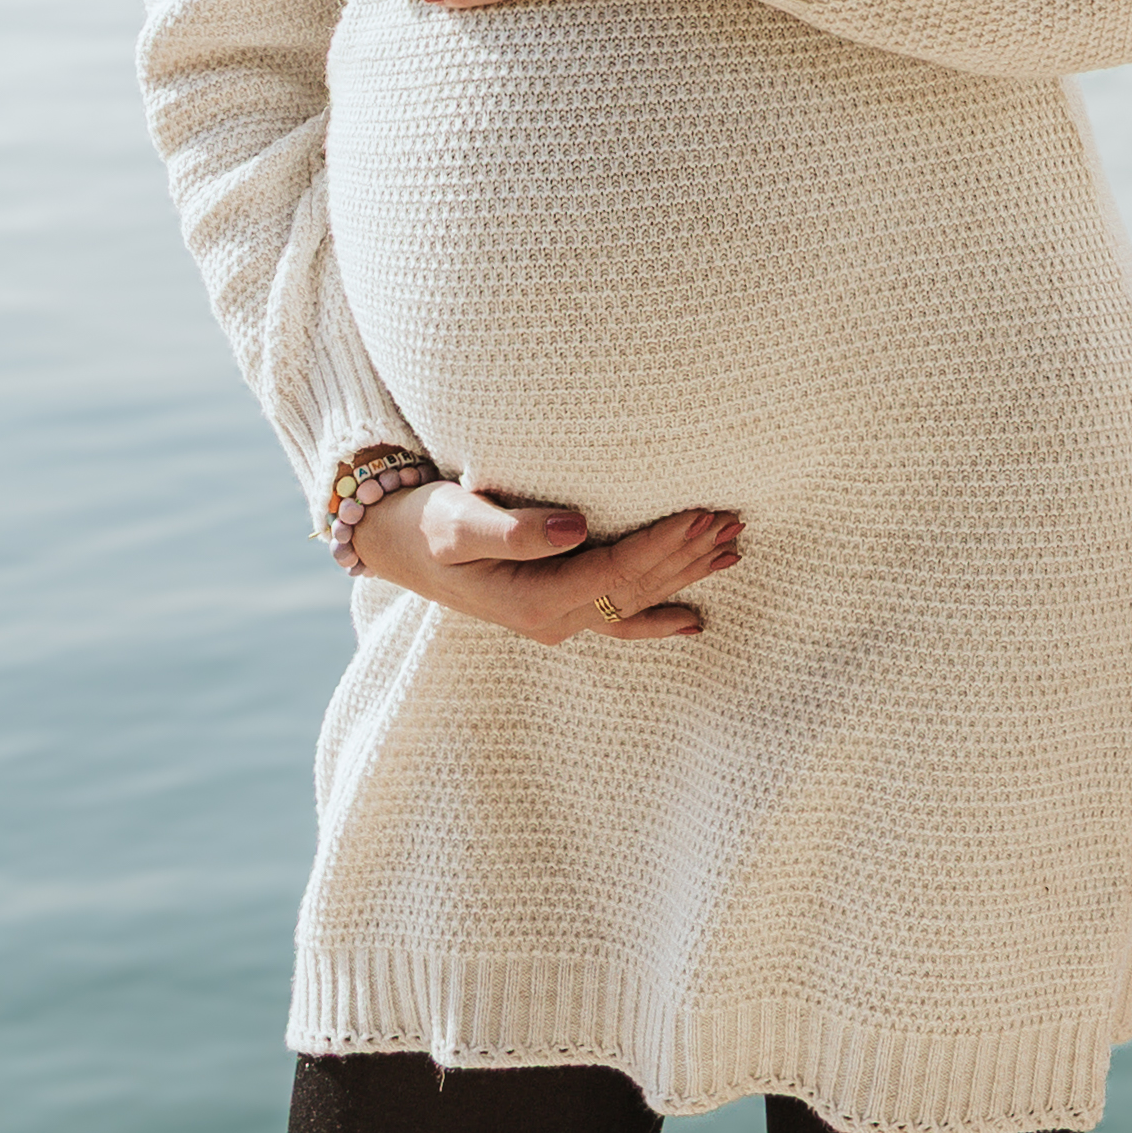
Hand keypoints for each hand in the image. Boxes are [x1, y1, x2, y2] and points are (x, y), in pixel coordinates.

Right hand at [349, 478, 742, 645]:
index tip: (703, 512)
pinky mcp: (557, 607)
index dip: (663, 544)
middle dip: (688, 556)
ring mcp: (558, 619)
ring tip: (733, 550)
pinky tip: (694, 620)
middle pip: (637, 590)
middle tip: (735, 522)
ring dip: (685, 575)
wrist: (396, 545)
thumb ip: (512, 528)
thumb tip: (578, 528)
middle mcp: (553, 620)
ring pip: (636, 601)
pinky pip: (619, 618)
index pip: (617, 574)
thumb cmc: (425, 525)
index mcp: (533, 601)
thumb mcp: (456, 521)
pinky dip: (660, 616)